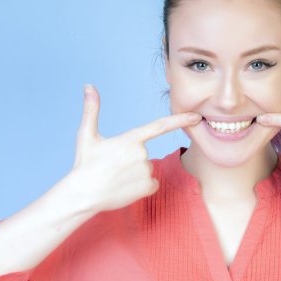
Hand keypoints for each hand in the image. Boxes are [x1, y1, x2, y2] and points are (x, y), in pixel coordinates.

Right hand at [70, 83, 201, 212]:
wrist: (83, 194)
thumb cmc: (85, 164)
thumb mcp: (87, 135)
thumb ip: (91, 110)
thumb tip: (89, 85)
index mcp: (130, 139)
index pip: (160, 126)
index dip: (181, 120)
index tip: (197, 116)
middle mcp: (142, 154)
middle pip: (144, 154)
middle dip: (131, 160)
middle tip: (113, 168)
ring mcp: (146, 171)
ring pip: (147, 169)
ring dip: (134, 174)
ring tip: (116, 178)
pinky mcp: (148, 187)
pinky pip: (151, 183)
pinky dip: (140, 186)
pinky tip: (124, 188)